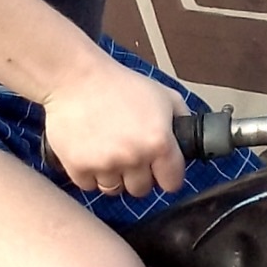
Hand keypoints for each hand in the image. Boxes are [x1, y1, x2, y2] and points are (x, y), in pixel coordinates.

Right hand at [41, 55, 188, 198]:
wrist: (76, 77)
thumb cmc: (119, 84)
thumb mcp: (163, 95)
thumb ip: (182, 119)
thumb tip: (190, 140)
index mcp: (159, 141)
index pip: (172, 183)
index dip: (167, 175)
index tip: (159, 169)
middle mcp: (134, 157)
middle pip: (141, 189)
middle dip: (137, 175)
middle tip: (128, 153)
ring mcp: (105, 164)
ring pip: (114, 190)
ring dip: (113, 176)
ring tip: (107, 151)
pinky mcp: (78, 167)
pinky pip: (89, 186)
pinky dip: (89, 173)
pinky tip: (90, 151)